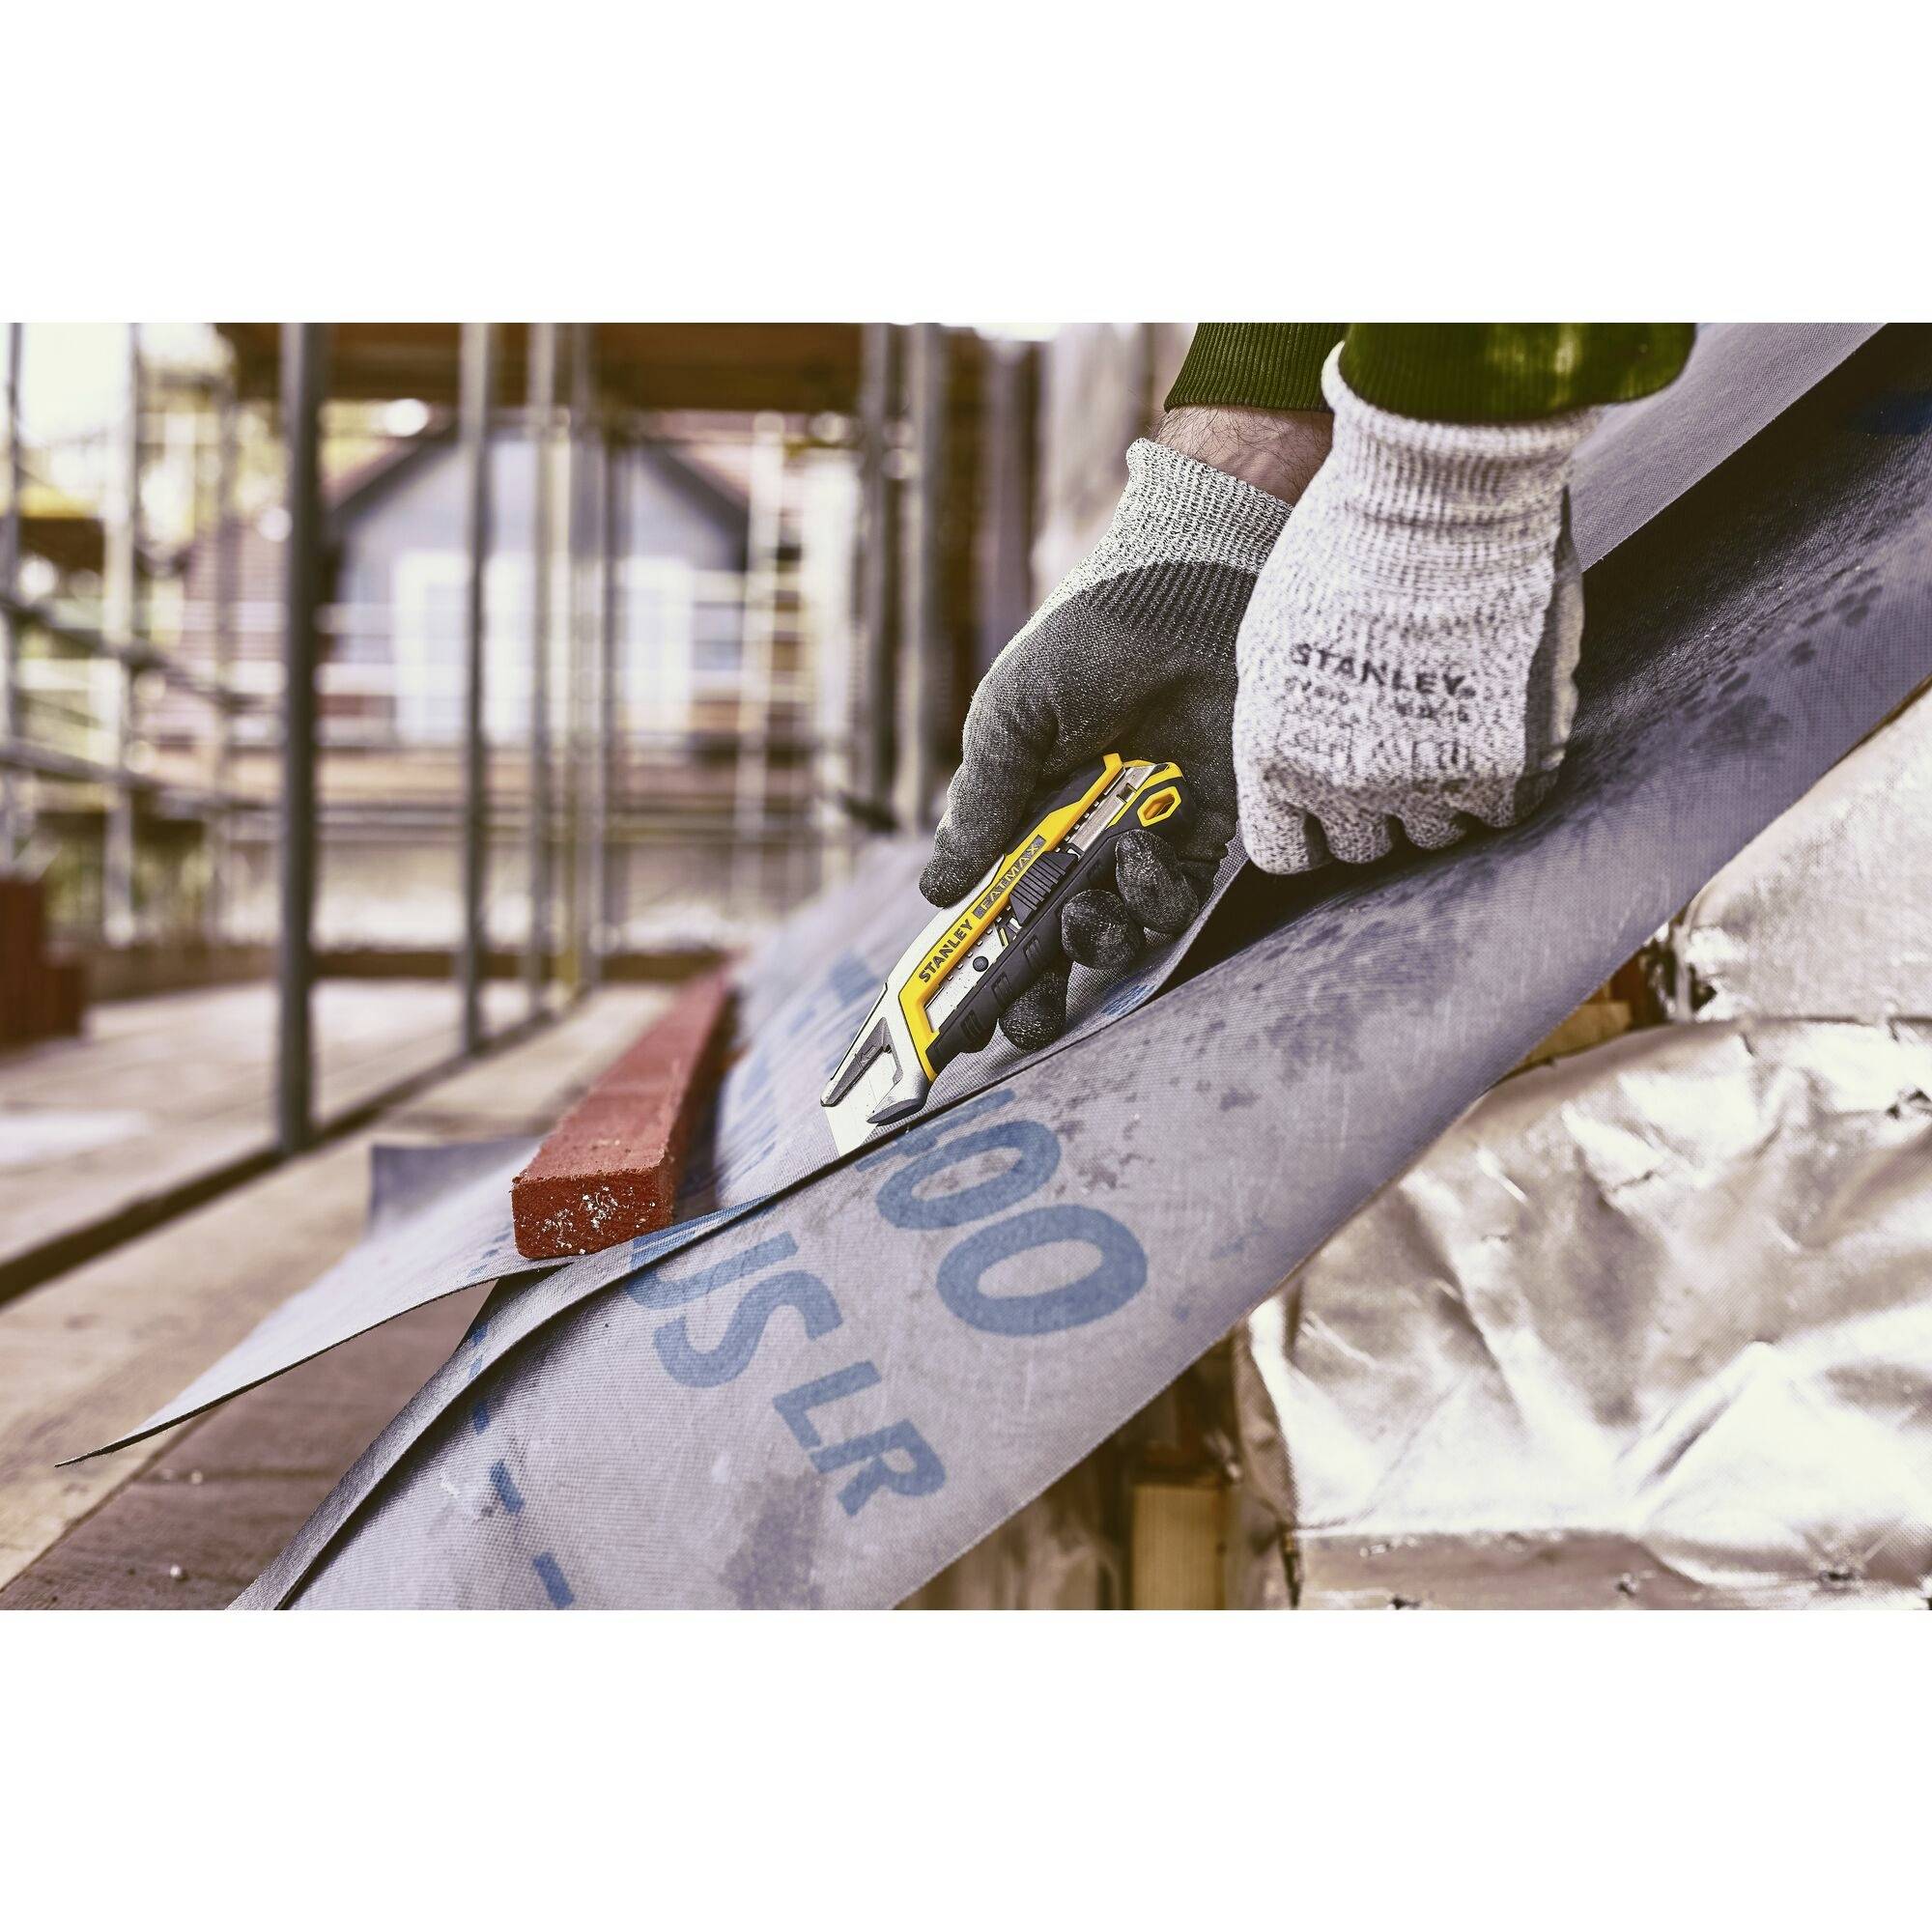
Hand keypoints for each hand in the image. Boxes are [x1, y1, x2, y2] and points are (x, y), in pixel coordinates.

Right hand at [921, 434, 1295, 1047]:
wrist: (1188, 592)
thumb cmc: (1083, 644)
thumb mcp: (1009, 720)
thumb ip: (980, 809)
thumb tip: (935, 892)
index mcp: (1021, 817)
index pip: (993, 910)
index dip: (979, 967)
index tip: (961, 1025)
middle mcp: (1081, 840)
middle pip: (1054, 943)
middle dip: (1040, 987)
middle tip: (1030, 1005)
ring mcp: (1144, 841)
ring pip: (1117, 934)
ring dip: (1098, 937)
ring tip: (1091, 904)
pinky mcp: (1208, 834)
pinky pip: (1176, 900)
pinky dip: (1156, 895)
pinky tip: (1145, 853)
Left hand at [1234, 345, 1595, 871]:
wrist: (1436, 497)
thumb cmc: (1348, 544)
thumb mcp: (1272, 638)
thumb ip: (1282, 717)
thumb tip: (1292, 764)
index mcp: (1272, 757)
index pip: (1286, 852)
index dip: (1313, 830)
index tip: (1336, 801)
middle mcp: (1341, 784)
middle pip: (1365, 846)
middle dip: (1380, 804)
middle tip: (1406, 738)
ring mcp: (1423, 782)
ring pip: (1437, 832)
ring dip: (1445, 787)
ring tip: (1455, 710)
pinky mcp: (1502, 767)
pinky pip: (1505, 809)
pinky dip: (1508, 773)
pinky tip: (1501, 712)